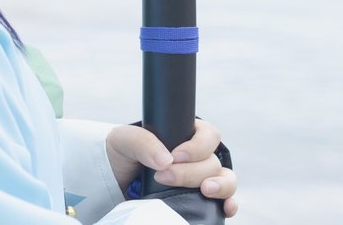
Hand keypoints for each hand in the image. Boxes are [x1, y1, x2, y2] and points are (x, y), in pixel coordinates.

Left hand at [106, 119, 238, 217]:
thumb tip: (166, 160)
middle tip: (164, 177)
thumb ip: (143, 142)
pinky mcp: (198, 199)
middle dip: (191, 172)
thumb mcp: (124, 139)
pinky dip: (228, 204)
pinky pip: (224, 201)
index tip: (174, 156)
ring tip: (206, 191)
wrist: (114, 180)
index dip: (197, 147)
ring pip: (226, 179)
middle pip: (213, 162)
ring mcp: (200, 178)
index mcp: (185, 134)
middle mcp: (198, 157)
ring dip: (221, 186)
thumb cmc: (121, 152)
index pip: (208, 135)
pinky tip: (226, 208)